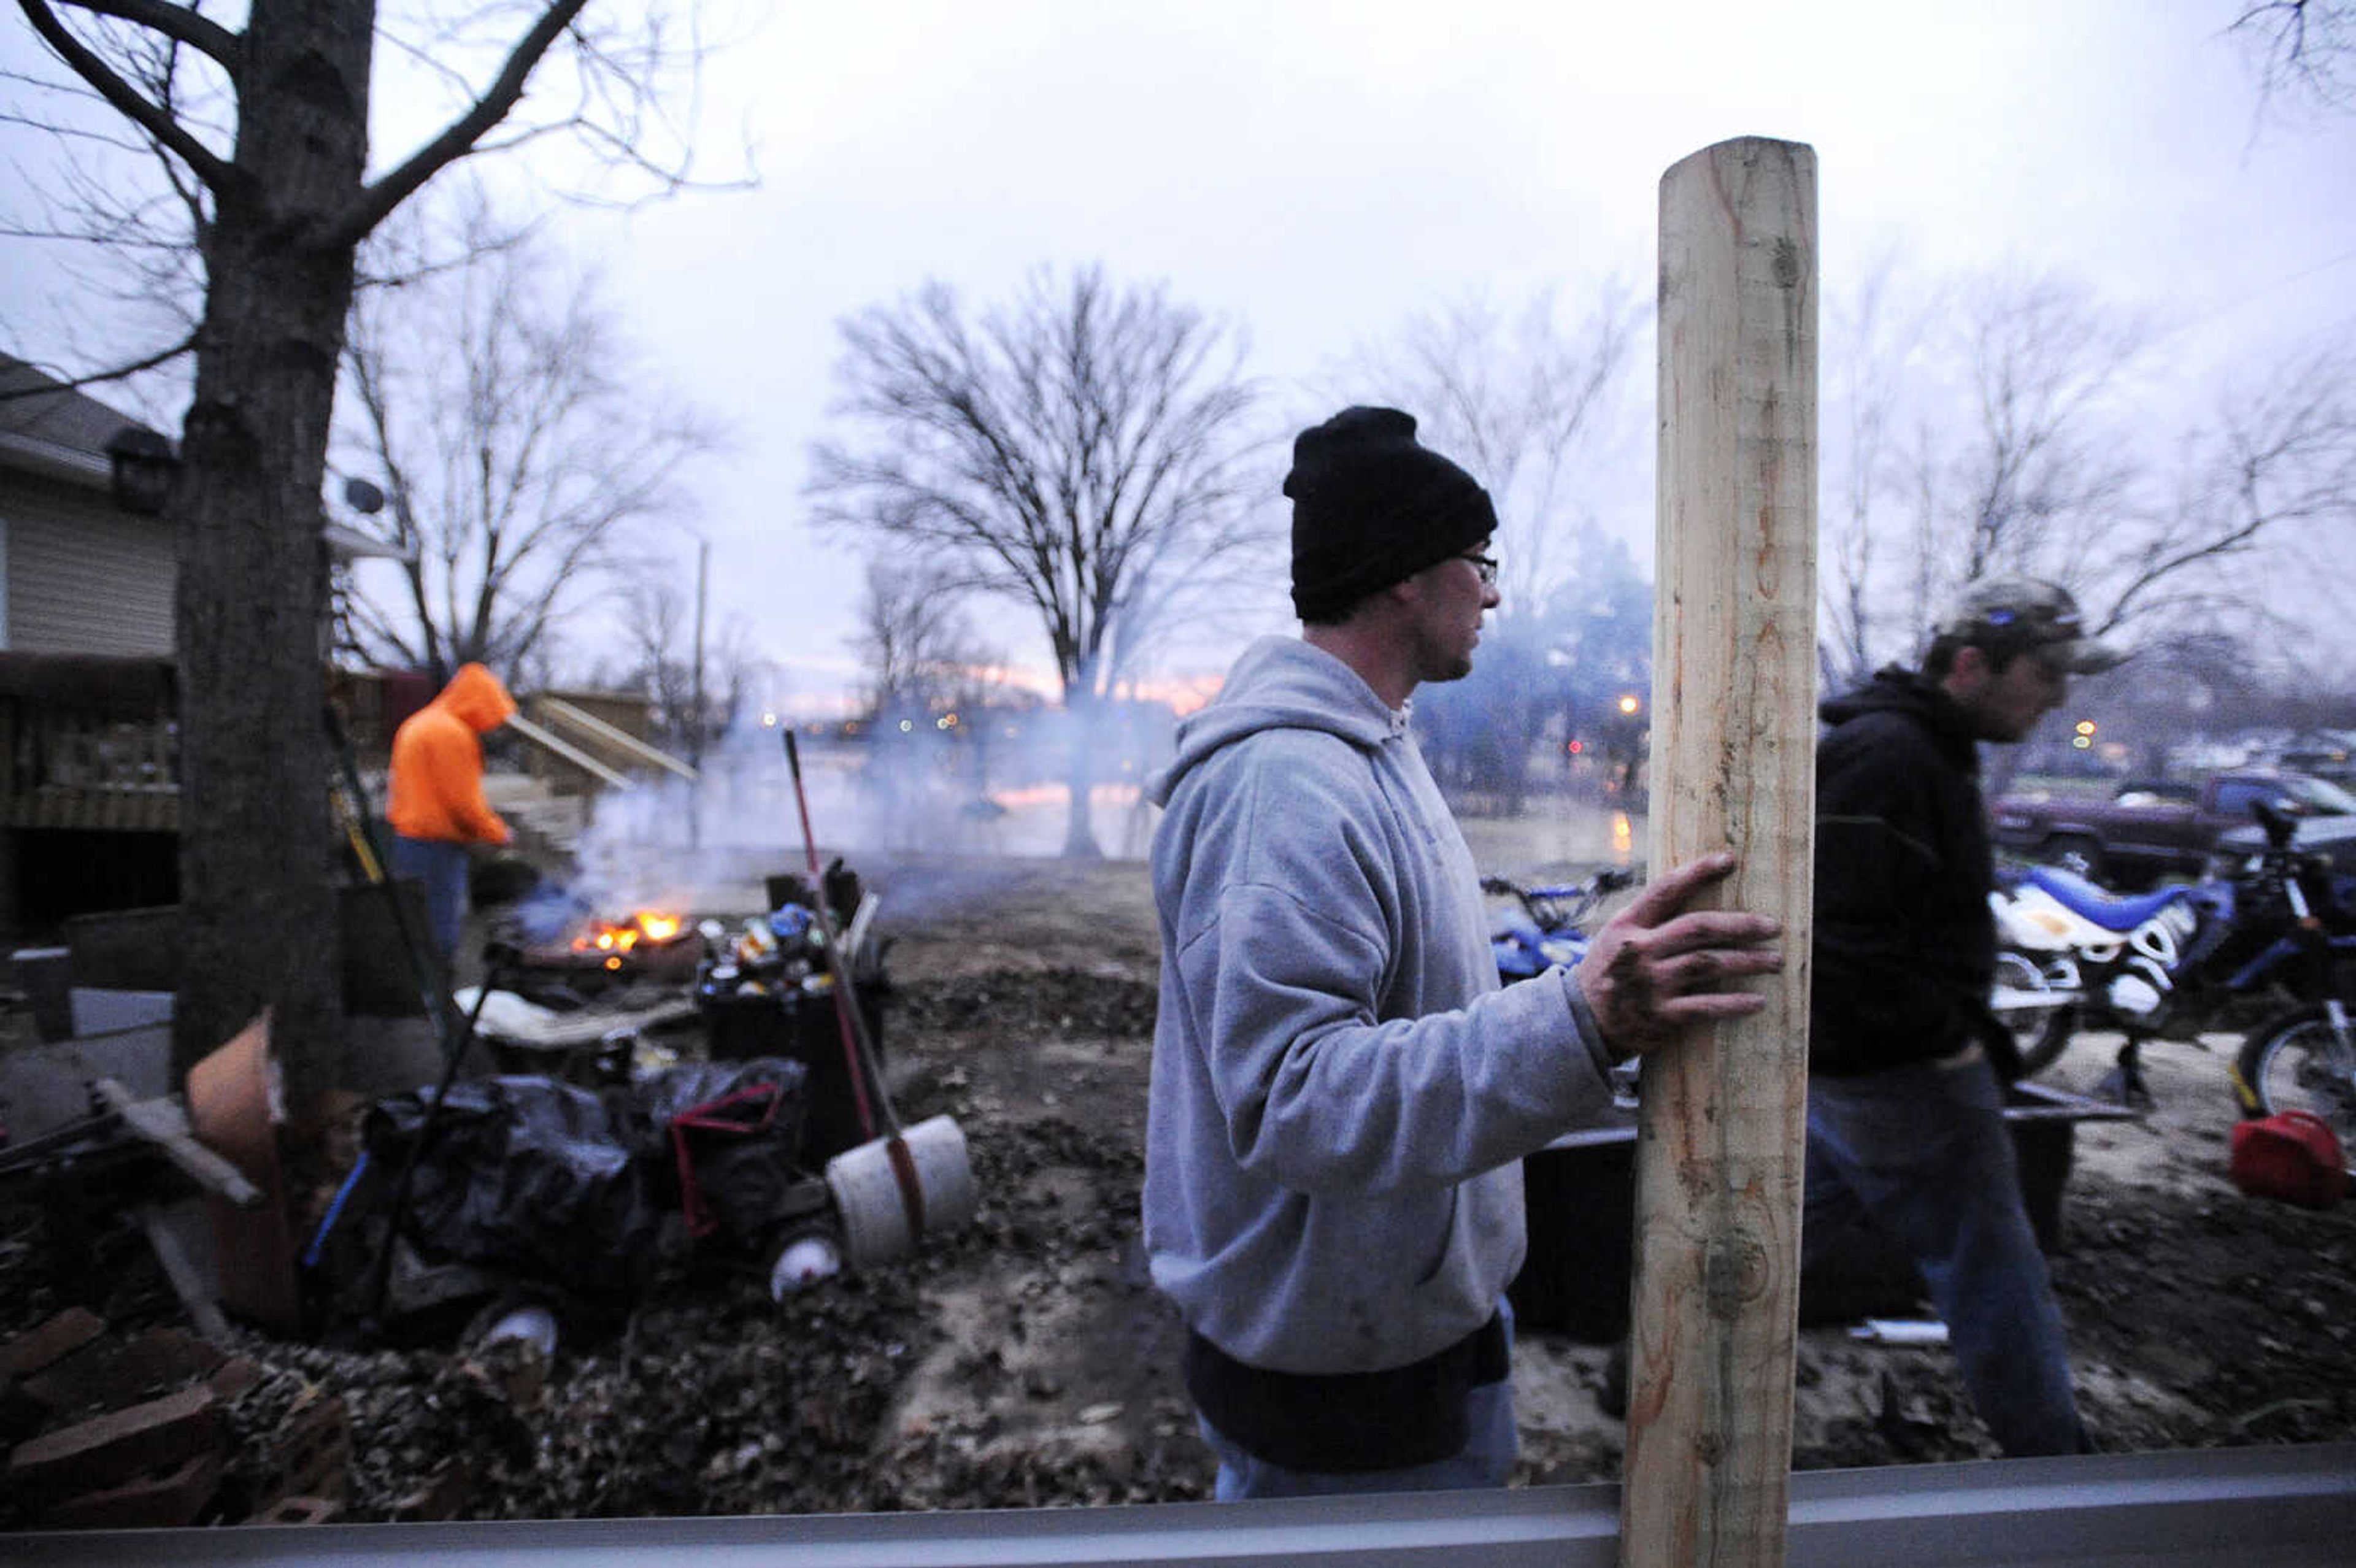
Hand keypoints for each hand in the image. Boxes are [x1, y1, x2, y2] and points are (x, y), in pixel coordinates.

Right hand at [1575, 852, 1783, 1058]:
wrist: (1582, 1025)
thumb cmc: (1609, 973)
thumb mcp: (1617, 938)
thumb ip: (1650, 920)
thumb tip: (1696, 895)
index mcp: (1628, 925)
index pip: (1665, 890)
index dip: (1698, 873)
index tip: (1729, 860)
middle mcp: (1639, 950)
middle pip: (1698, 928)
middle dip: (1741, 925)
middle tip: (1773, 927)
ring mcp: (1650, 984)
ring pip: (1709, 964)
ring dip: (1748, 962)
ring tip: (1775, 961)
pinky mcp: (1661, 1016)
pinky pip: (1706, 1006)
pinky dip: (1735, 1003)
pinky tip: (1758, 1001)